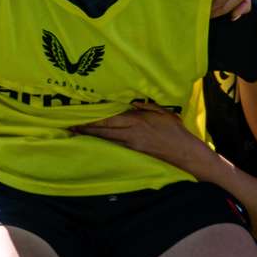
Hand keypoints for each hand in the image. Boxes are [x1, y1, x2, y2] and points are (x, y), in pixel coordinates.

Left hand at [71, 103, 214, 172]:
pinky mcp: (134, 154)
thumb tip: (130, 102)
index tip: (80, 115)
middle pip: (104, 131)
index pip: (110, 119)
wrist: (185, 154)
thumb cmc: (175, 131)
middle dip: (86, 129)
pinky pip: (115, 148)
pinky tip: (95, 144)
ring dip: (91, 137)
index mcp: (137, 121)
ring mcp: (132, 146)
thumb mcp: (161, 112)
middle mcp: (131, 134)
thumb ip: (144, 106)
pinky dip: (104, 145)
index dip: (94, 118)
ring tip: (76, 134)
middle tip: (70, 126)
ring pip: (107, 141)